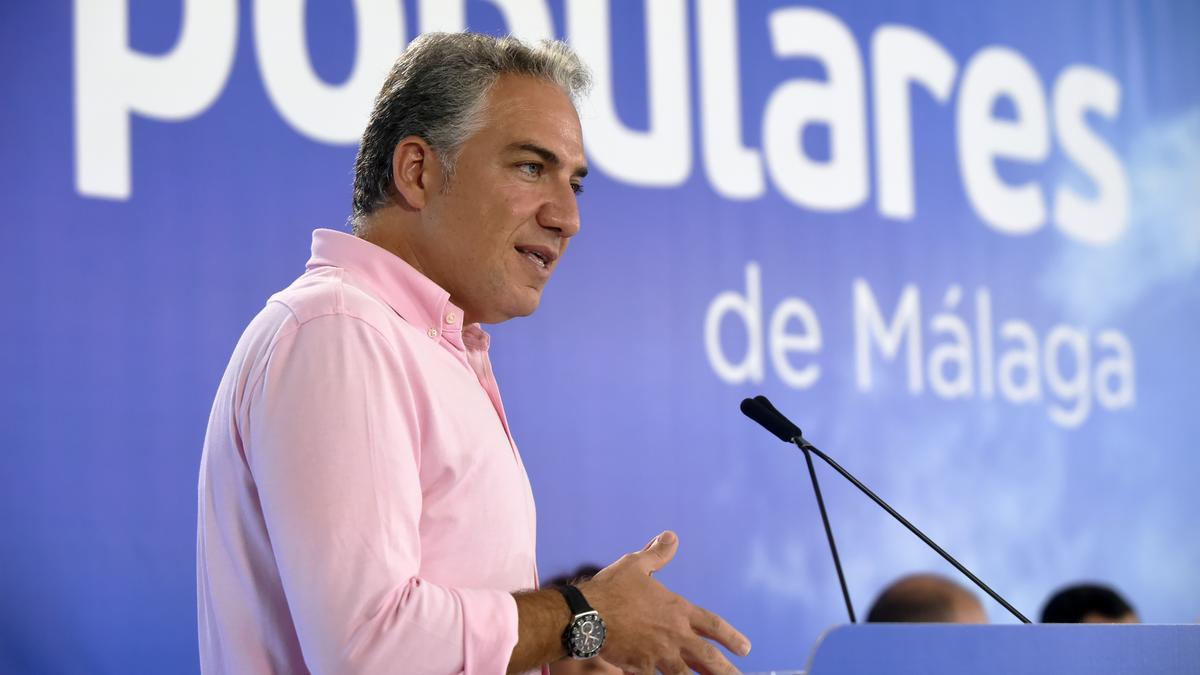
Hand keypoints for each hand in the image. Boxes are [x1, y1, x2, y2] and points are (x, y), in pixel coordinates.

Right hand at [579, 531, 750, 673]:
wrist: (586, 614)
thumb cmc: (611, 588)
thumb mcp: (636, 564)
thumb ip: (657, 554)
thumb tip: (672, 536)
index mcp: (677, 609)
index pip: (712, 625)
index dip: (731, 637)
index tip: (745, 648)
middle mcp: (674, 634)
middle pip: (708, 657)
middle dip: (727, 670)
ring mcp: (659, 654)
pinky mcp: (641, 667)